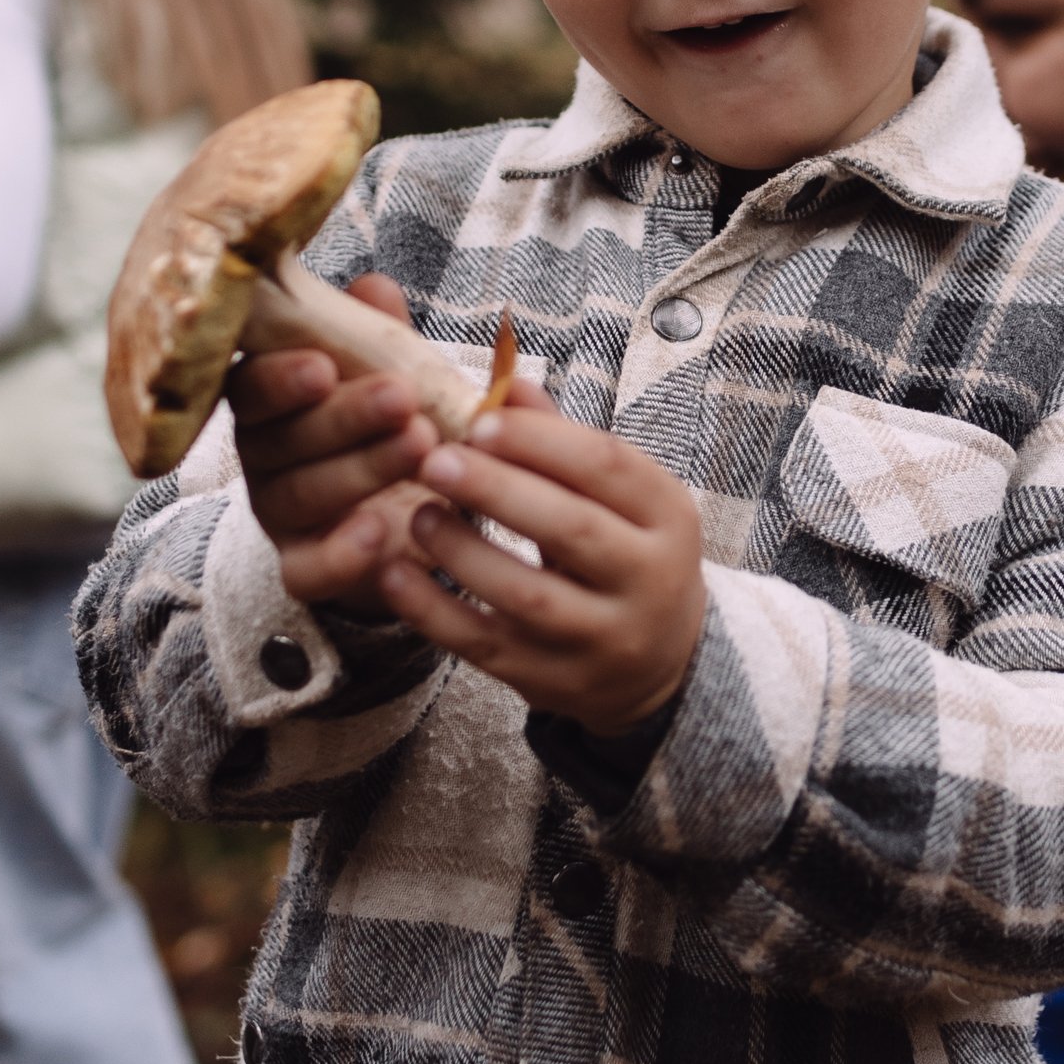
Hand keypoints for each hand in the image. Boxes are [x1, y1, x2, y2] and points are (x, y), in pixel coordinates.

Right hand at [229, 275, 454, 617]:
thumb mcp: (393, 374)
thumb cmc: (390, 426)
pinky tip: (379, 533)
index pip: (254, 386)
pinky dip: (341, 555)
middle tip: (404, 398)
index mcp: (272, 401)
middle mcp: (264, 457)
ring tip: (423, 445)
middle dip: (347, 417)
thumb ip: (378, 337)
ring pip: (302, 496)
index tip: (325, 367)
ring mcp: (280, 517)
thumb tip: (375, 285)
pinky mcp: (305, 570)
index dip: (282, 377)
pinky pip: (308, 570)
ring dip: (362, 470)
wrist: (416, 515)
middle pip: (284, 438)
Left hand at [379, 402, 706, 737]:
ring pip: (527, 595)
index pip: (608, 466)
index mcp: (668, 517)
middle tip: (434, 460)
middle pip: (570, 529)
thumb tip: (507, 383)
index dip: (541, 440)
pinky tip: (395, 574)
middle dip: (497, 490)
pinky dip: (434, 612)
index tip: (479, 420)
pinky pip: (486, 646)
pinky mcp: (555, 681)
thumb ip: (562, 442)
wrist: (658, 665)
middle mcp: (649, 580)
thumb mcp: (620, 498)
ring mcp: (603, 639)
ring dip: (463, 550)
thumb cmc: (625, 553)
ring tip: (420, 514)